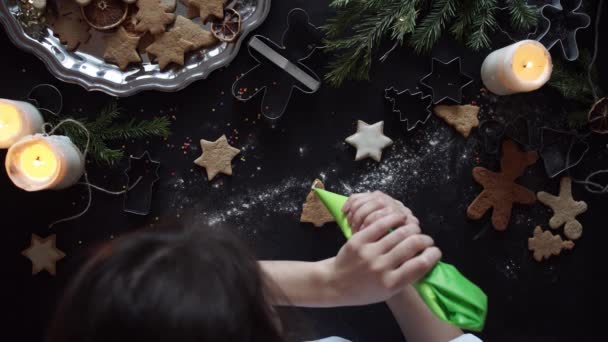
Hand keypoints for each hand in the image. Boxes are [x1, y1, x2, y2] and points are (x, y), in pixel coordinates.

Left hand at [318, 193, 440, 305]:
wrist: (336, 283)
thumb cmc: (365, 290)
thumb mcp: (388, 291)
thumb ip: (405, 277)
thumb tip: (426, 259)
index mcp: (391, 284)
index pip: (421, 264)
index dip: (433, 254)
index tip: (435, 251)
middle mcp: (381, 268)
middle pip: (412, 245)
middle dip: (425, 239)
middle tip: (426, 239)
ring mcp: (369, 253)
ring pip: (399, 232)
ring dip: (412, 228)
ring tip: (414, 229)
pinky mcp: (358, 240)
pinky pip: (380, 224)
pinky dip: (394, 218)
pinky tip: (400, 218)